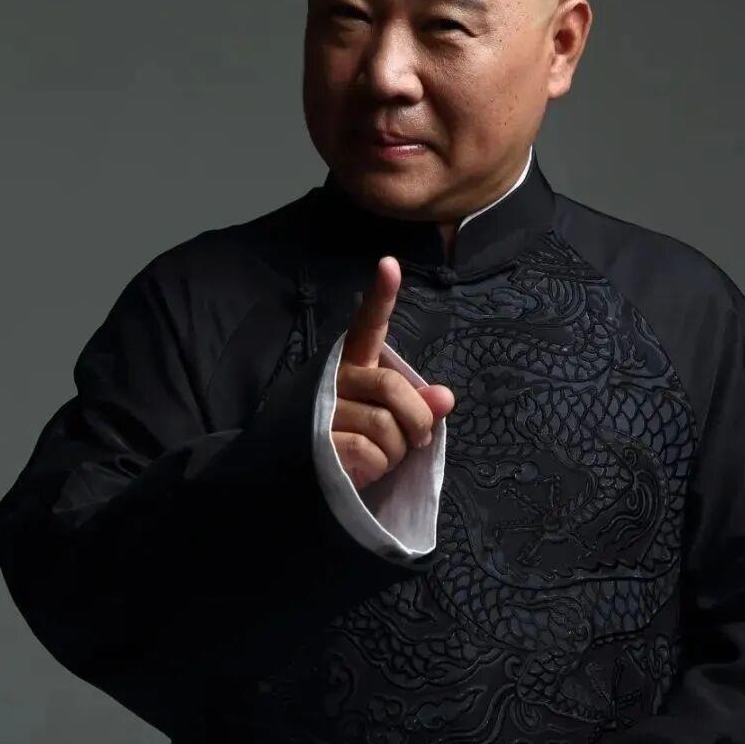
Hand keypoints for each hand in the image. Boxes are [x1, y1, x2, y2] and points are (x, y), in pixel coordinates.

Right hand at [333, 255, 455, 491]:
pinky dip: (378, 467)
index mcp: (353, 366)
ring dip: (397, 451)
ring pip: (385, 426)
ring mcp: (322, 409)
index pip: (368, 327)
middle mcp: (335, 380)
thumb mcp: (391, 422)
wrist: (299, 479)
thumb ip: (417, 405)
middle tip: (419, 440)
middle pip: (393, 387)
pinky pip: (368, 450)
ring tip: (381, 457)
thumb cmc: (354, 444)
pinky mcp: (316, 441)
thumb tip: (445, 397)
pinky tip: (363, 470)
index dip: (382, 297)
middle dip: (418, 419)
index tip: (390, 264)